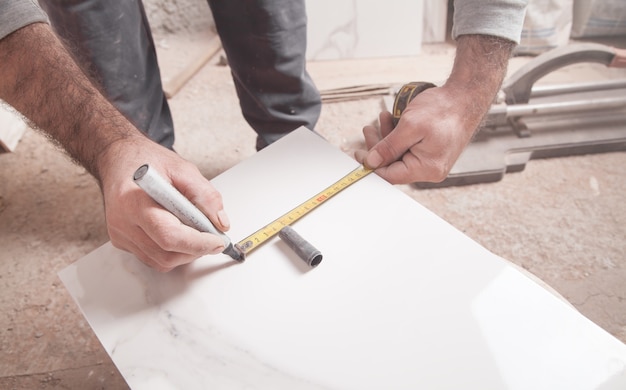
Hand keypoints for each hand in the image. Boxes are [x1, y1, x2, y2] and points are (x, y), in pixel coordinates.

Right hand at [98, 137, 229, 271]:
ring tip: (196, 233)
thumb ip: (205, 195)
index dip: (197, 243)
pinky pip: (152, 258)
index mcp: (134, 201)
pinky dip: (171, 252)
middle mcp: (122, 222)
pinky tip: (178, 233)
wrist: (119, 158)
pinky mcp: (122, 241)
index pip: (168, 235)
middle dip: (195, 250)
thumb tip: (220, 222)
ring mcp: (120, 234)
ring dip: (185, 253)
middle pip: (165, 254)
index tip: (217, 242)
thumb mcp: (183, 169)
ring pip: (160, 261)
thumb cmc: (146, 160)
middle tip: (212, 237)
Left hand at [355, 35, 515, 184]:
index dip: (372, 166)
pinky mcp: (430, 151)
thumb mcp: (410, 126)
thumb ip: (389, 146)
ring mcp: (431, 160)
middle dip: (378, 147)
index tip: (358, 154)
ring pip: (399, 155)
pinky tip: (392, 120)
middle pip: (393, 165)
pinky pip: (408, 148)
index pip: (391, 176)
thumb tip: (372, 162)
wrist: (466, 97)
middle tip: (368, 130)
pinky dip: (398, 135)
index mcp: (426, 169)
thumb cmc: (444, 110)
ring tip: (381, 119)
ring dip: (386, 138)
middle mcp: (429, 169)